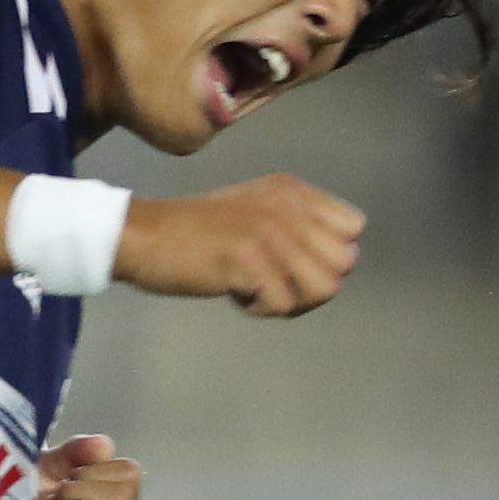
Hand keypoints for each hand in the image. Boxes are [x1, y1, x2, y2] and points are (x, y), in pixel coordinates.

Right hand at [115, 176, 363, 320]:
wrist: (145, 235)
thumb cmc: (196, 232)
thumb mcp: (256, 208)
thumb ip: (297, 225)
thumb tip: (338, 264)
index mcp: (293, 191)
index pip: (353, 228)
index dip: (328, 255)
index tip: (291, 262)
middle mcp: (289, 207)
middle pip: (344, 264)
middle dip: (312, 284)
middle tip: (274, 282)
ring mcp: (271, 233)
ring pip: (323, 288)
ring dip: (290, 299)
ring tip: (256, 286)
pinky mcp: (250, 261)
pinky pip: (282, 305)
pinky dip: (258, 308)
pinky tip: (233, 290)